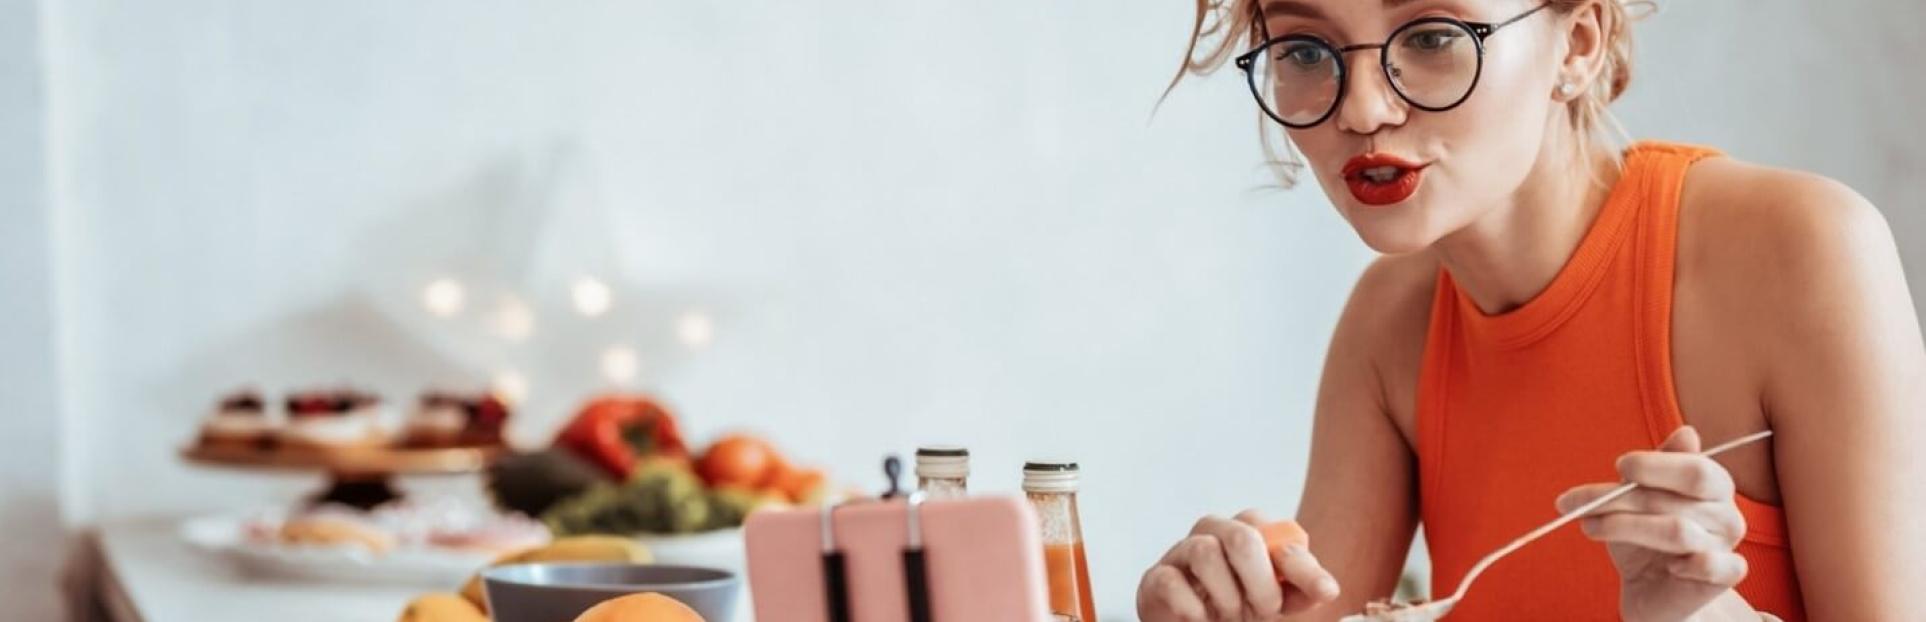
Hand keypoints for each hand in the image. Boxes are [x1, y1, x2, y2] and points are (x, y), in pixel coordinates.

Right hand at [1136, 510, 1340, 620]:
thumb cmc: (1239, 606)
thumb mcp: (1278, 600)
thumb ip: (1302, 588)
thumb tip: (1328, 588)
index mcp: (1249, 530)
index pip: (1279, 535)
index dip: (1301, 565)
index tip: (1323, 592)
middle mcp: (1214, 531)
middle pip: (1240, 535)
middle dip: (1260, 580)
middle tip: (1265, 609)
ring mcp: (1181, 551)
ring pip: (1204, 552)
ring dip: (1226, 595)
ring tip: (1228, 614)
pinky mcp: (1155, 576)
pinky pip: (1173, 582)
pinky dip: (1193, 609)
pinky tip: (1201, 618)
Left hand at [1556, 427, 1755, 621]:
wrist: (1651, 588)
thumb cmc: (1643, 534)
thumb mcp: (1639, 496)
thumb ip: (1654, 468)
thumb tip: (1688, 432)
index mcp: (1713, 484)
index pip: (1694, 468)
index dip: (1655, 466)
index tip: (1618, 467)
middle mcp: (1727, 512)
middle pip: (1674, 499)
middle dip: (1619, 498)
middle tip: (1576, 503)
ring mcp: (1728, 545)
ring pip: (1676, 531)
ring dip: (1623, 527)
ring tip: (1589, 527)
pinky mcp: (1725, 576)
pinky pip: (1710, 566)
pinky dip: (1685, 564)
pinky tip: (1669, 566)